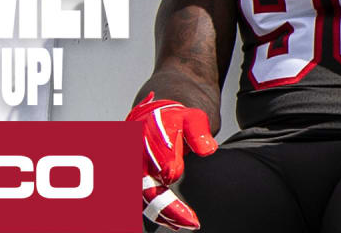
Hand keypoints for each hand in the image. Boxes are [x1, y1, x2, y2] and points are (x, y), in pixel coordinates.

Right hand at [127, 93, 217, 230]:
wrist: (155, 120)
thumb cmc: (176, 120)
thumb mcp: (193, 118)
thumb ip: (199, 132)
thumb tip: (208, 150)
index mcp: (148, 134)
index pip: (153, 152)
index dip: (164, 162)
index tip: (173, 174)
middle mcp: (136, 154)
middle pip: (146, 185)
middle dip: (166, 205)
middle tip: (190, 219)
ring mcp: (133, 170)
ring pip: (143, 199)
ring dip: (163, 214)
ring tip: (186, 223)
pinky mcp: (135, 182)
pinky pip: (143, 202)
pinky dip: (157, 214)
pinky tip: (175, 223)